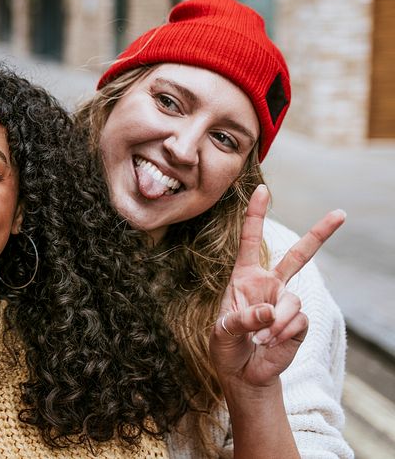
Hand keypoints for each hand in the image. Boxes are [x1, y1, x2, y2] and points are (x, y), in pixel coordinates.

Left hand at [210, 184, 344, 390]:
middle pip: (298, 255)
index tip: (261, 190)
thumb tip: (270, 312)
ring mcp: (286, 303)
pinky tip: (268, 343)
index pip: (251, 241)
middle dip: (320, 234)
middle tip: (340, 214)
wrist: (241, 373)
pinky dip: (280, 333)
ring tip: (259, 338)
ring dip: (274, 323)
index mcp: (244, 277)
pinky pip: (297, 321)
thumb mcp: (222, 330)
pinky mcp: (298, 323)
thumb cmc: (226, 346)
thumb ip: (242, 318)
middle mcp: (269, 285)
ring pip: (292, 301)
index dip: (255, 215)